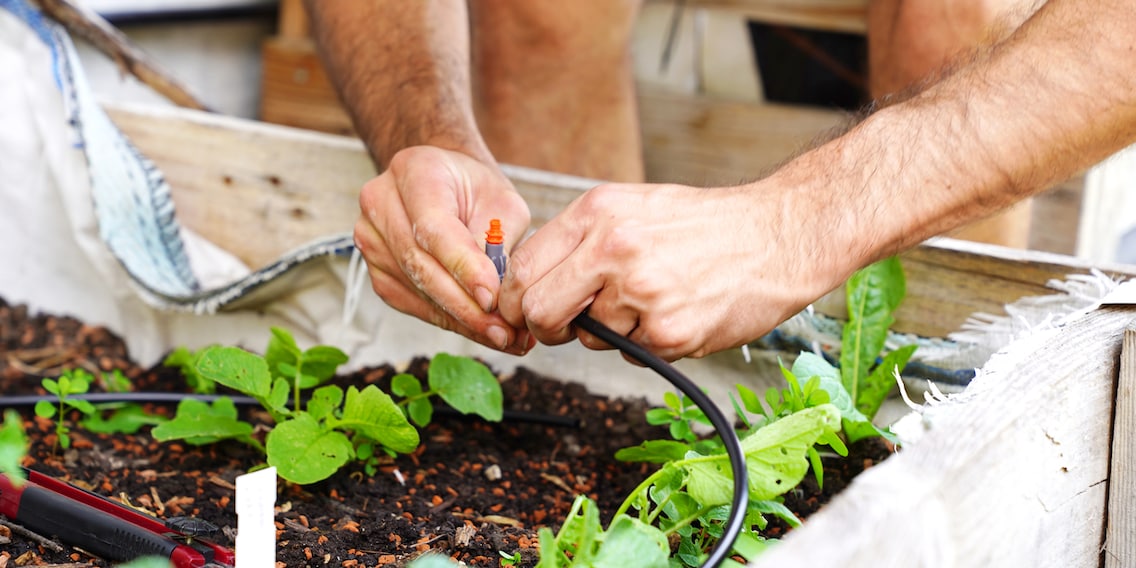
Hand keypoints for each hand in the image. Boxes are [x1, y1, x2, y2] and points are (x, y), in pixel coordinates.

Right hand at [354, 146, 532, 353]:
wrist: (447, 185)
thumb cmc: (477, 192)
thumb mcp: (502, 203)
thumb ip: (498, 242)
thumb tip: (495, 297)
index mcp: (414, 172)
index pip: (433, 228)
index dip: (463, 267)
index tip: (492, 299)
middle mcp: (381, 202)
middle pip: (419, 265)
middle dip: (464, 305)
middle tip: (503, 332)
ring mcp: (371, 238)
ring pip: (414, 290)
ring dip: (459, 320)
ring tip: (501, 337)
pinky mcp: (376, 270)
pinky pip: (410, 303)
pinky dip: (446, 320)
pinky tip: (477, 330)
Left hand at [498, 181, 842, 360]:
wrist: (780, 235)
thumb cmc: (707, 224)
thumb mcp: (634, 207)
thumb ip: (582, 240)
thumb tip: (531, 284)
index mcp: (598, 212)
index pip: (523, 268)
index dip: (514, 300)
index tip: (522, 313)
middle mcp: (613, 248)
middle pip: (538, 309)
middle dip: (546, 327)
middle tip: (567, 326)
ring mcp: (641, 291)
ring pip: (590, 336)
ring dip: (613, 331)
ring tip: (654, 302)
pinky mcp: (669, 331)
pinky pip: (633, 354)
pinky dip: (649, 343)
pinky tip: (679, 314)